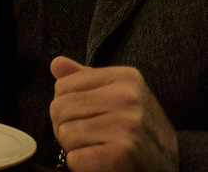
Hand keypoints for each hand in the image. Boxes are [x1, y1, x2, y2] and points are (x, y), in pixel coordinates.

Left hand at [51, 56, 177, 171]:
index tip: (90, 117)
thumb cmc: (138, 131)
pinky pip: (75, 158)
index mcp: (126, 78)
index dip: (67, 107)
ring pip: (64, 133)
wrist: (168, 166)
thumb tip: (57, 64)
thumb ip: (86, 79)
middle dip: (67, 127)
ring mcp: (127, 126)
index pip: (63, 86)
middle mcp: (128, 98)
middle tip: (93, 137)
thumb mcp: (119, 96)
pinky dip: (82, 165)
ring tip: (99, 148)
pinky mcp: (123, 154)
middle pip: (59, 109)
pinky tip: (102, 162)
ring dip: (75, 147)